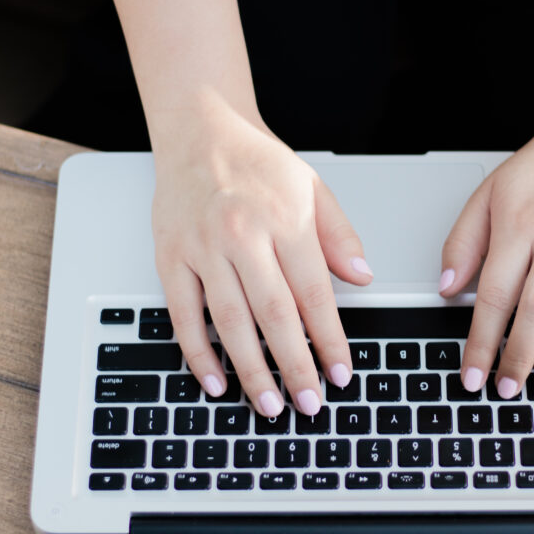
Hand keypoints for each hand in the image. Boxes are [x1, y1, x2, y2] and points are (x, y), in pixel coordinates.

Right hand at [151, 102, 371, 416]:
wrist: (198, 129)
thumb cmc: (257, 162)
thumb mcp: (313, 187)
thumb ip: (339, 236)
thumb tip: (363, 277)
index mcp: (284, 219)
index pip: (314, 293)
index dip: (329, 339)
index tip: (340, 372)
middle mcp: (242, 235)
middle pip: (274, 315)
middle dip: (296, 365)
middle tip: (310, 404)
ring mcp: (202, 248)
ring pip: (229, 322)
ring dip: (251, 370)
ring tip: (271, 404)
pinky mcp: (170, 257)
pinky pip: (183, 315)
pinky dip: (199, 353)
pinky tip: (216, 380)